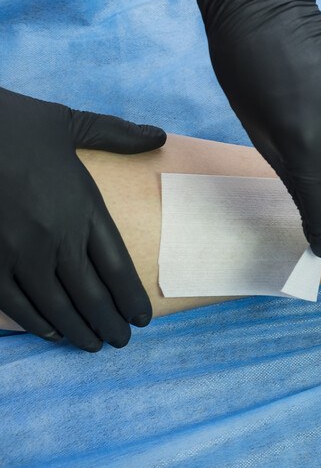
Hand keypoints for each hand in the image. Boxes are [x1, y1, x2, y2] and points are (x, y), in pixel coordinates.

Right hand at [0, 87, 166, 350]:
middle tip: (123, 341)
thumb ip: (118, 135)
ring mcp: (17, 251)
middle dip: (110, 322)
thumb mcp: (71, 123)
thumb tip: (159, 136)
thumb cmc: (13, 122)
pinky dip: (34, 321)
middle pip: (91, 294)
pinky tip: (49, 331)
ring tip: (93, 344)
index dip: (131, 298)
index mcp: (83, 206)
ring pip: (55, 305)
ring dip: (77, 329)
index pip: (118, 266)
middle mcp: (55, 235)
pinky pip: (13, 301)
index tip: (144, 318)